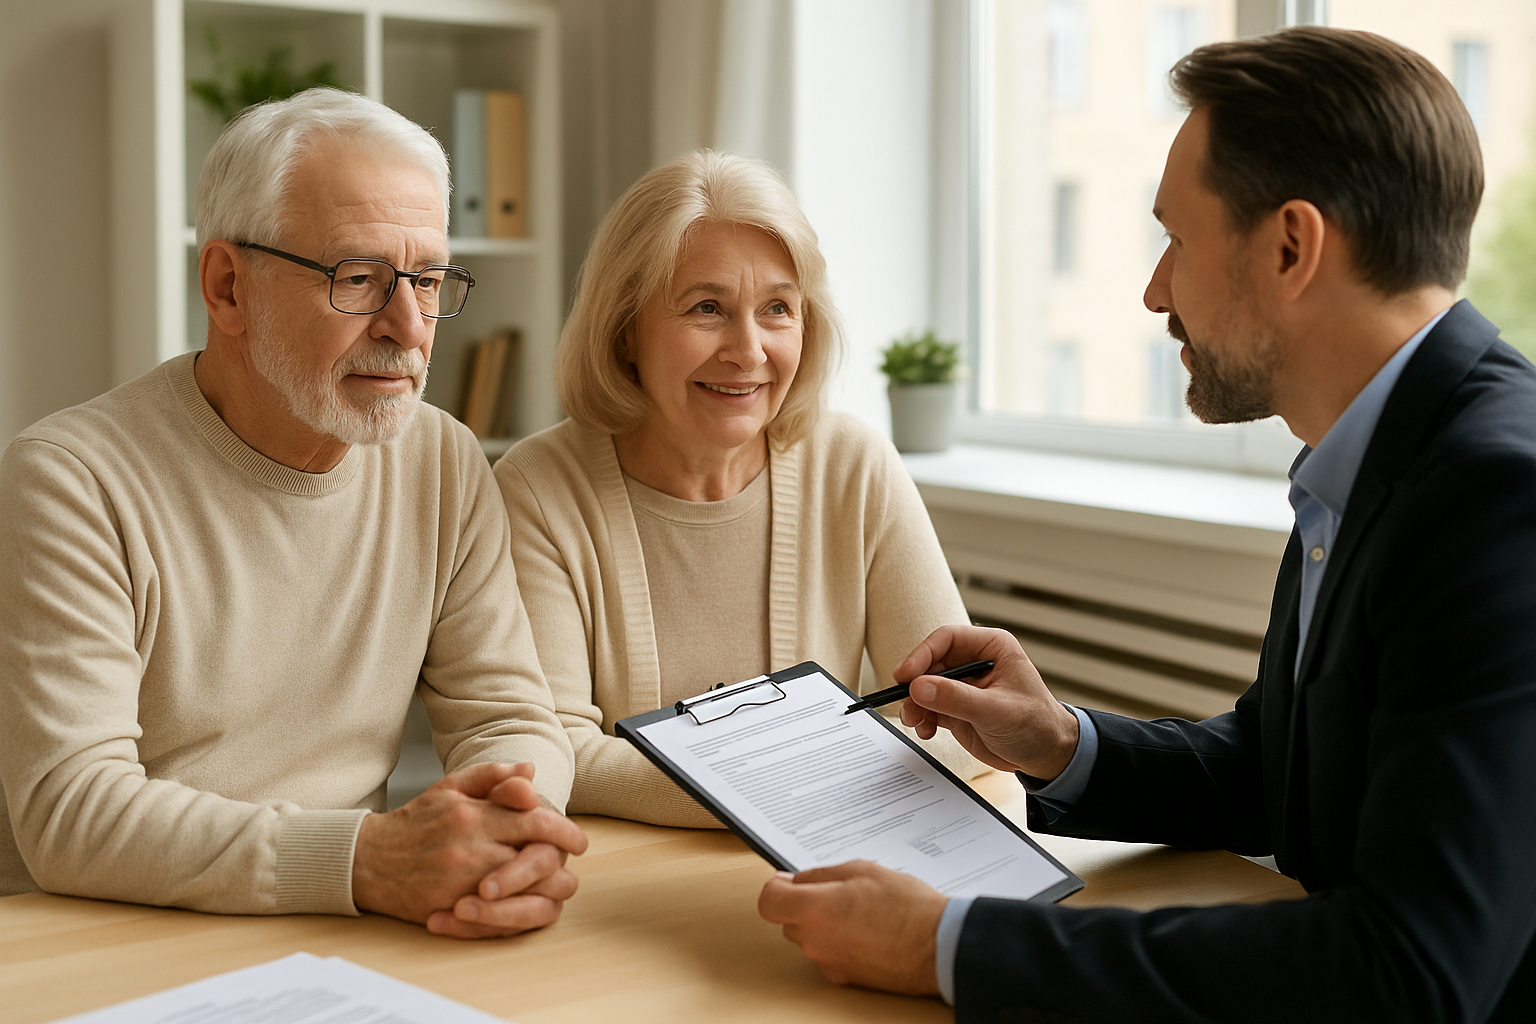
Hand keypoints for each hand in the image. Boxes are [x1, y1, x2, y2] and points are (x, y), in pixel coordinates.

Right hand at [352, 762, 588, 938]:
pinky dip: (518, 916)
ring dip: (545, 892)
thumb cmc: (415, 823)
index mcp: (474, 816)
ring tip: (554, 886)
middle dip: (561, 864)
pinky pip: (498, 921)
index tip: (579, 839)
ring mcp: (461, 883)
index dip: (564, 831)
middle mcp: (470, 850)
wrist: (367, 860)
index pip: (535, 823)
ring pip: (524, 895)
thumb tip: (530, 772)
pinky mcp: (451, 910)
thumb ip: (493, 777)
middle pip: (536, 862)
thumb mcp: (451, 787)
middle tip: (571, 865)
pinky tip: (527, 906)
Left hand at [757, 861, 945, 995]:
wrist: (939, 946)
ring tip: (859, 910)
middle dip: (805, 903)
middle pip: (789, 919)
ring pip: (809, 937)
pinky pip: (829, 954)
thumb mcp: (862, 870)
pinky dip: (839, 942)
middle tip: (838, 891)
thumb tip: (794, 880)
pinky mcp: (844, 978)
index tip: (788, 881)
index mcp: (814, 909)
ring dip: (823, 923)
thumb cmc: (907, 906)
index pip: (768, 901)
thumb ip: (820, 875)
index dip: (777, 888)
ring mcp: (828, 963)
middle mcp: (815, 941)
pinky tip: (866, 931)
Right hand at [896, 625, 1078, 780]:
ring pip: (925, 686)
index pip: (947, 639)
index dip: (923, 654)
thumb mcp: (996, 710)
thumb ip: (957, 698)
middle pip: (930, 663)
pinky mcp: (956, 708)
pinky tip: (925, 730)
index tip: (906, 675)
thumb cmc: (1036, 724)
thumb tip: (919, 687)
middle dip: (915, 684)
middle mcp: (974, 662)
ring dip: (915, 704)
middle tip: (905, 702)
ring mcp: (963, 686)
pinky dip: (921, 718)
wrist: (1045, 755)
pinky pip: (928, 707)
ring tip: (915, 721)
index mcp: (992, 648)